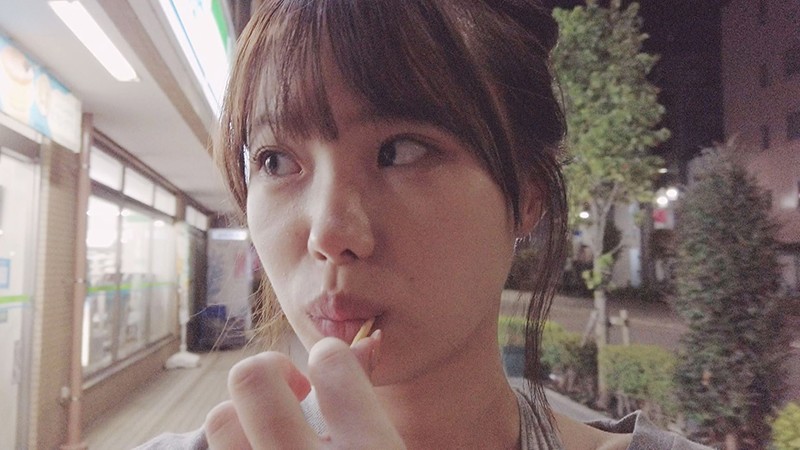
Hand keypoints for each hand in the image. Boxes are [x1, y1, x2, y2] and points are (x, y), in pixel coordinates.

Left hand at [204, 332, 404, 448]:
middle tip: (294, 392)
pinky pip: (216, 449)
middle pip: (254, 377)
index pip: (331, 360)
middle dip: (272, 370)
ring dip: (244, 414)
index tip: (329, 371)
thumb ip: (365, 399)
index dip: (329, 356)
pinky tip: (259, 448)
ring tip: (271, 428)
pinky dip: (236, 440)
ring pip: (220, 418)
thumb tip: (369, 338)